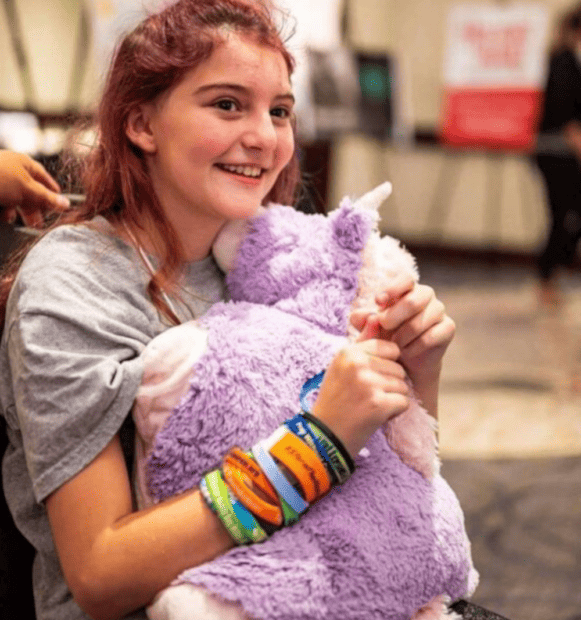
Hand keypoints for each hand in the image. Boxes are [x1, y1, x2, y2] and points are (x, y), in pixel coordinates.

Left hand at [0, 150, 69, 226]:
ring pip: (15, 199)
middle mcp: (11, 170)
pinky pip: (2, 203)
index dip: (52, 192)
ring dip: (19, 212)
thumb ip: (47, 198)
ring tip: (23, 222)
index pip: (44, 178)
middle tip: (41, 221)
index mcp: (23, 163)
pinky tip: (5, 217)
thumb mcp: (28, 189)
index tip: (58, 205)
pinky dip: (4, 211)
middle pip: (29, 191)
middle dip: (35, 207)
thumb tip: (66, 203)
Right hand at [311, 339, 409, 457]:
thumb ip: (362, 340)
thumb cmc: (336, 399)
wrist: (325, 436)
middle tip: (366, 396)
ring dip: (392, 398)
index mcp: (348, 351)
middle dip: (389, 383)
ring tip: (369, 405)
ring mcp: (368, 384)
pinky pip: (404, 402)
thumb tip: (375, 316)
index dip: (385, 366)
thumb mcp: (343, 365)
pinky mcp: (378, 404)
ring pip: (403, 385)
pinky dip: (394, 412)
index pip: (389, 348)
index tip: (368, 379)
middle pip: (398, 367)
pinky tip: (375, 416)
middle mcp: (357, 364)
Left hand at [350, 273, 454, 384]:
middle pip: (414, 300)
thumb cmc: (385, 337)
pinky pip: (431, 336)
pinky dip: (414, 347)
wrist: (405, 361)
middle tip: (384, 327)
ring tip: (394, 344)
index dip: (392, 289)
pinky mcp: (448, 328)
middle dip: (394, 316)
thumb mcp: (370, 328)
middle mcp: (426, 295)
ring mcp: (439, 310)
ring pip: (422, 321)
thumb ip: (362, 320)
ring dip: (403, 335)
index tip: (377, 302)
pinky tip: (406, 352)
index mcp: (407, 289)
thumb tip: (358, 316)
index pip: (405, 279)